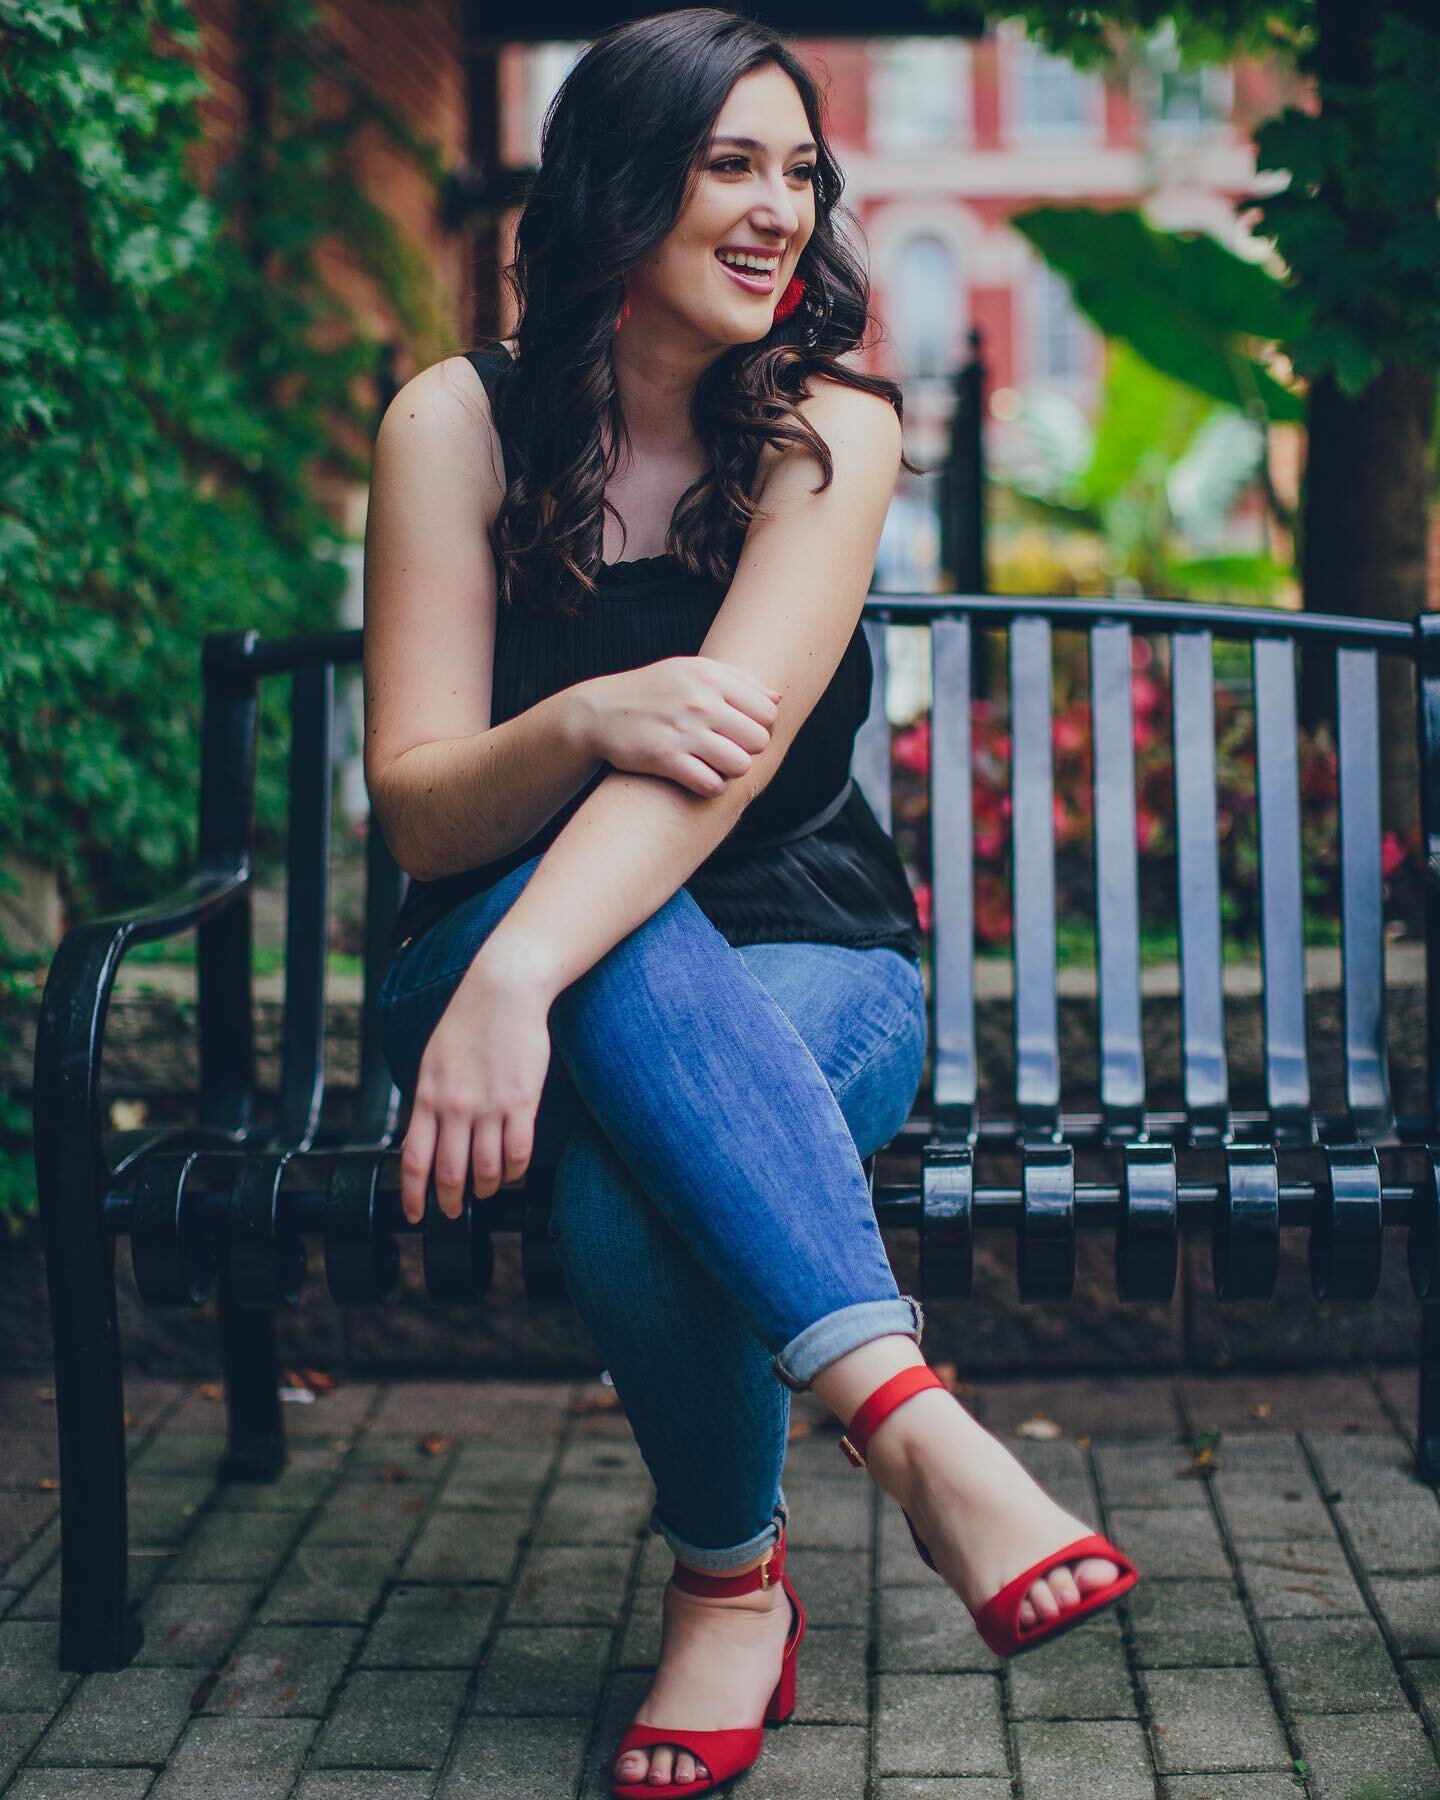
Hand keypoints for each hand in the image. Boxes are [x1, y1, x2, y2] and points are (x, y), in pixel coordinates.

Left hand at [398, 956, 553, 1223]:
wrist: (502, 990)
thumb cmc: (467, 1022)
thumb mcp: (432, 1062)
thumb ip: (427, 1101)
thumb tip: (423, 1138)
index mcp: (427, 1097)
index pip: (414, 1160)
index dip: (413, 1195)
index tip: (415, 1214)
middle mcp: (455, 1108)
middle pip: (449, 1173)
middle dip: (451, 1202)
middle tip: (454, 1212)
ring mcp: (489, 1106)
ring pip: (486, 1170)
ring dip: (486, 1187)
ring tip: (486, 1189)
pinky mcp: (522, 1102)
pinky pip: (518, 1152)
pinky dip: (514, 1171)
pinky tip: (512, 1171)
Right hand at [575, 657, 780, 796]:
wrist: (598, 712)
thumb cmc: (653, 691)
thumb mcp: (691, 671)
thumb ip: (736, 680)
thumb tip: (777, 699)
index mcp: (710, 676)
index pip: (767, 711)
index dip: (759, 727)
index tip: (740, 731)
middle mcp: (699, 700)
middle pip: (758, 740)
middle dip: (746, 750)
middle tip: (725, 749)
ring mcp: (682, 730)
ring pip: (740, 765)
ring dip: (730, 770)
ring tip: (714, 765)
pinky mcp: (665, 758)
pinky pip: (712, 784)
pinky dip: (710, 786)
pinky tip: (698, 778)